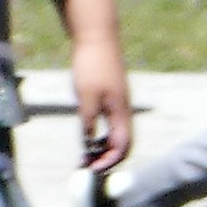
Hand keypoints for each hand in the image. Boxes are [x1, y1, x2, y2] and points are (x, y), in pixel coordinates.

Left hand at [73, 40, 131, 172]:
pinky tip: (86, 137)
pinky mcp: (111, 96)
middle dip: (106, 159)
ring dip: (101, 148)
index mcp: (121, 111)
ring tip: (84, 157)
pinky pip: (109, 123)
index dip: (109, 162)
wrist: (96, 35)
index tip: (91, 170)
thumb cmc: (92, 65)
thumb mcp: (86, 99)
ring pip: (115, 134)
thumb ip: (88, 124)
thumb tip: (88, 146)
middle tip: (86, 167)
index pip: (123, 146)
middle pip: (121, 144)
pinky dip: (99, 135)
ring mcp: (117, 102)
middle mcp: (123, 109)